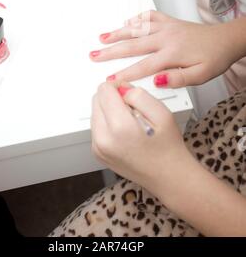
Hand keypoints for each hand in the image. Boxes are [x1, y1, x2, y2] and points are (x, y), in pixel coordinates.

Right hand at [90, 10, 240, 87]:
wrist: (226, 40)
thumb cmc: (214, 58)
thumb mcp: (201, 75)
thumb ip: (179, 79)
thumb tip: (157, 81)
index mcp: (172, 53)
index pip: (143, 66)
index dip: (124, 73)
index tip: (110, 80)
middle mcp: (166, 37)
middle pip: (133, 45)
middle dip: (111, 51)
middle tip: (94, 56)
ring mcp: (166, 27)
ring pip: (137, 29)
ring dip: (118, 33)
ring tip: (102, 38)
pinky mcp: (169, 21)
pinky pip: (149, 17)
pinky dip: (136, 19)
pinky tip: (127, 22)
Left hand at [91, 82, 189, 197]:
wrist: (168, 176)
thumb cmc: (168, 147)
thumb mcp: (161, 112)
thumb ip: (137, 94)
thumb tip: (120, 88)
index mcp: (119, 127)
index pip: (104, 90)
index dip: (119, 87)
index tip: (130, 94)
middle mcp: (103, 139)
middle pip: (97, 100)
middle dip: (113, 99)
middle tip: (134, 110)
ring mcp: (98, 148)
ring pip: (95, 112)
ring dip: (110, 111)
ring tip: (131, 123)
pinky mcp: (97, 152)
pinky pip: (96, 126)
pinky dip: (108, 123)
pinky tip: (125, 132)